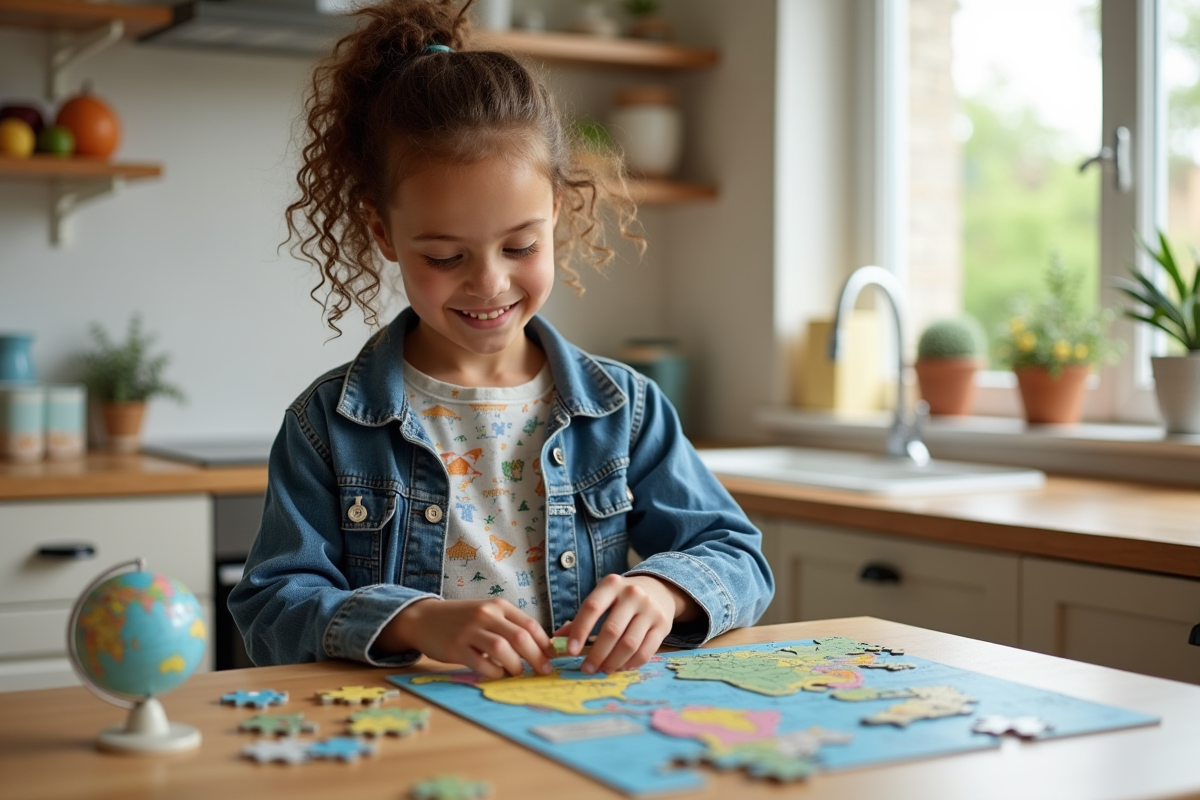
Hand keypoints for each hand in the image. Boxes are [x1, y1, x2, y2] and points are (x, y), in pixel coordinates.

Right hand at [379, 598, 555, 678]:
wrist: (424, 619)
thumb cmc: (462, 620)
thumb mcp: (487, 614)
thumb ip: (509, 626)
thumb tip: (539, 648)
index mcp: (498, 606)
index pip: (530, 624)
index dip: (545, 643)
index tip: (552, 658)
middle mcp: (486, 615)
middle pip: (521, 637)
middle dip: (537, 658)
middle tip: (544, 671)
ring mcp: (470, 631)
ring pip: (503, 650)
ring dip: (516, 666)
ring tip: (518, 673)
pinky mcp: (456, 647)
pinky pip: (482, 664)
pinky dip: (495, 672)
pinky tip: (497, 675)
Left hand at [555, 574, 698, 674]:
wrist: (659, 589)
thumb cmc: (621, 598)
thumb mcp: (602, 598)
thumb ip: (580, 619)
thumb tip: (556, 640)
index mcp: (611, 585)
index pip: (591, 608)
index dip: (579, 631)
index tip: (570, 651)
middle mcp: (632, 594)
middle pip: (611, 630)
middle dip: (596, 654)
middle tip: (586, 669)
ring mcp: (650, 609)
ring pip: (629, 644)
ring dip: (613, 662)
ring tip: (602, 670)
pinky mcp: (663, 624)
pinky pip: (645, 651)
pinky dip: (630, 664)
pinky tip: (620, 667)